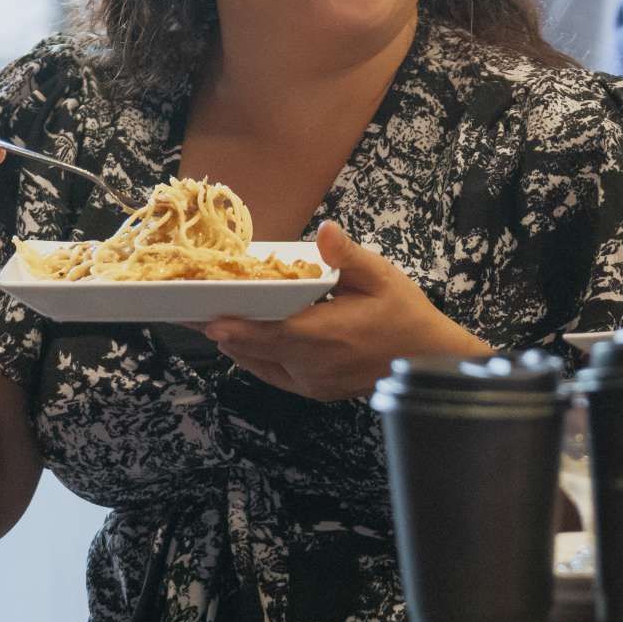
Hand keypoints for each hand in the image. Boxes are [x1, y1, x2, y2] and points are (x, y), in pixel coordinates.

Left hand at [202, 222, 489, 400]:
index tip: (205, 317)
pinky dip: (256, 359)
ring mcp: (312, 382)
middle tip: (193, 313)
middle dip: (224, 331)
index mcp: (324, 334)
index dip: (233, 327)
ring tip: (211, 324)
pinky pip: (274, 375)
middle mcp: (311, 364)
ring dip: (237, 345)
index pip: (266, 333)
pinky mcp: (316, 391)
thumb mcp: (383, 278)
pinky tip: (244, 345)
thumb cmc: (405, 316)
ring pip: (260, 365)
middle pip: (254, 350)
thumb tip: (325, 231)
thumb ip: (349, 256)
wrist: (429, 363)